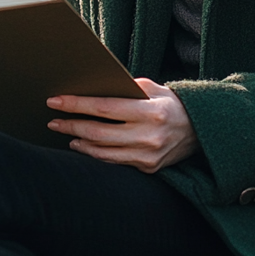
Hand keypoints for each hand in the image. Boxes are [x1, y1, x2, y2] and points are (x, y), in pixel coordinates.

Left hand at [46, 78, 199, 172]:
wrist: (202, 131)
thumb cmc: (173, 104)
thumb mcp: (154, 89)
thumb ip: (127, 88)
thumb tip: (95, 87)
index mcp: (150, 112)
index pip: (104, 108)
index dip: (76, 104)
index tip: (55, 101)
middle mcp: (149, 136)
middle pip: (98, 133)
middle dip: (71, 125)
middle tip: (52, 121)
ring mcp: (148, 156)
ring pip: (102, 152)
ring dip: (79, 142)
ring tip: (65, 133)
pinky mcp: (148, 168)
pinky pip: (114, 162)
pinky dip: (95, 154)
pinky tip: (84, 146)